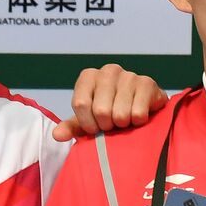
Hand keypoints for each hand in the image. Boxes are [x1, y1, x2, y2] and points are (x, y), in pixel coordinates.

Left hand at [54, 63, 168, 140]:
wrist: (141, 109)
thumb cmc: (110, 114)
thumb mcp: (88, 121)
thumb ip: (71, 127)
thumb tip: (57, 135)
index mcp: (89, 76)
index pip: (81, 104)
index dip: (89, 123)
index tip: (96, 128)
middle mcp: (108, 70)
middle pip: (101, 111)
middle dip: (107, 125)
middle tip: (113, 124)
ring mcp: (129, 75)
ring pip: (120, 114)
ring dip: (123, 125)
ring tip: (126, 120)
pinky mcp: (147, 83)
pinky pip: (138, 114)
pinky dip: (138, 123)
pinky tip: (138, 117)